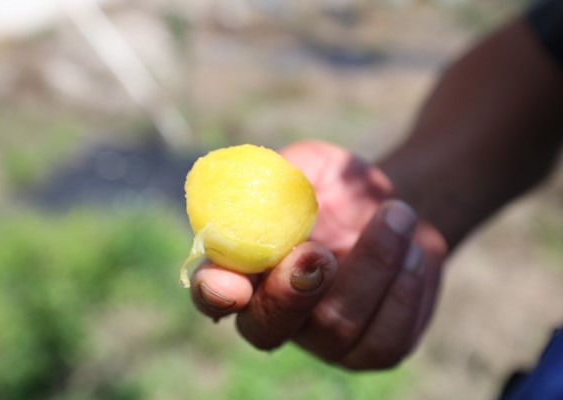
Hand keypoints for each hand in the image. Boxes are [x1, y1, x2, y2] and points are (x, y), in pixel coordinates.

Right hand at [190, 140, 446, 369]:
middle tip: (320, 253)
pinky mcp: (372, 350)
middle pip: (266, 329)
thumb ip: (285, 175)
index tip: (229, 283)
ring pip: (335, 328)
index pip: (213, 291)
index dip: (214, 292)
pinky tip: (413, 254)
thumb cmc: (342, 189)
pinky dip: (404, 289)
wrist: (398, 211)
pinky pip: (385, 339)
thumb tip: (264, 185)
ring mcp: (324, 339)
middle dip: (293, 292)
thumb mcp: (313, 166)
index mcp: (248, 267)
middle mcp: (277, 311)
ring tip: (398, 214)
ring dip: (372, 265)